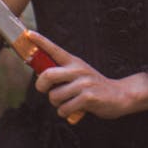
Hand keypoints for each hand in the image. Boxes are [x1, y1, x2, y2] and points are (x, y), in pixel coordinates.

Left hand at [29, 31, 147, 120]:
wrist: (120, 95)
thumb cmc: (94, 86)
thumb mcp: (80, 73)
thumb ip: (63, 73)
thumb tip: (41, 77)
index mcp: (74, 62)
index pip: (54, 49)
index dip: (41, 41)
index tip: (28, 34)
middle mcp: (78, 70)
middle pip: (48, 75)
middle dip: (40, 86)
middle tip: (44, 90)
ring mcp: (83, 84)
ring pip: (54, 96)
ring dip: (56, 104)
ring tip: (66, 103)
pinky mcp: (88, 98)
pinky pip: (64, 109)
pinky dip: (65, 113)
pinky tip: (74, 110)